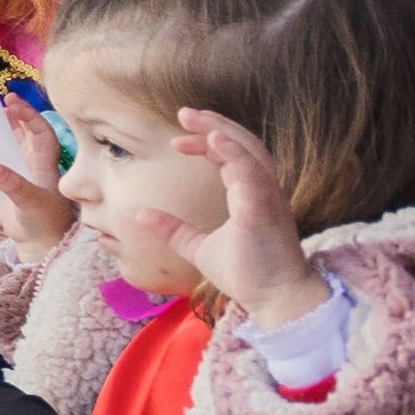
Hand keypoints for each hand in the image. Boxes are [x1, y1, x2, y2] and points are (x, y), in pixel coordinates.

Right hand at [0, 100, 73, 252]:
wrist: (39, 244)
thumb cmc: (44, 223)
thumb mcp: (31, 204)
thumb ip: (14, 186)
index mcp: (44, 161)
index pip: (40, 130)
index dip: (28, 114)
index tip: (10, 103)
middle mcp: (31, 160)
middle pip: (16, 131)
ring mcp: (16, 170)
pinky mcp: (3, 180)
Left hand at [126, 110, 330, 322]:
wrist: (274, 301)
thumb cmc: (246, 274)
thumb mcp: (199, 248)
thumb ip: (173, 230)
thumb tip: (140, 214)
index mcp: (250, 195)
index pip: (229, 157)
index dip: (206, 142)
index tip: (176, 139)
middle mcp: (262, 191)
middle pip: (243, 144)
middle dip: (214, 125)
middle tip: (184, 112)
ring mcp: (267, 199)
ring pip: (251, 152)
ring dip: (223, 132)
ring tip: (195, 118)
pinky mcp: (266, 211)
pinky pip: (254, 175)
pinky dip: (236, 155)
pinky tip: (215, 142)